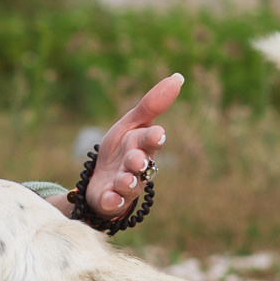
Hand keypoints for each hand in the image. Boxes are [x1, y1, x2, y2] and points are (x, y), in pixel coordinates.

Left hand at [79, 72, 184, 222]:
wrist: (100, 181)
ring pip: (129, 185)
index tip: (157, 134)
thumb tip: (178, 77)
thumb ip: (151, 105)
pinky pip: (112, 203)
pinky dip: (111, 201)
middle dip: (138, 161)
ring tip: (123, 180)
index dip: (153, 138)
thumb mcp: (130, 125)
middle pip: (140, 164)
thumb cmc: (120, 150)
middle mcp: (137, 168)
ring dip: (127, 182)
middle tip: (136, 160)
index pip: (151, 140)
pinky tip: (109, 197)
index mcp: (142, 146)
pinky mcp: (110, 201)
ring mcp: (124, 186)